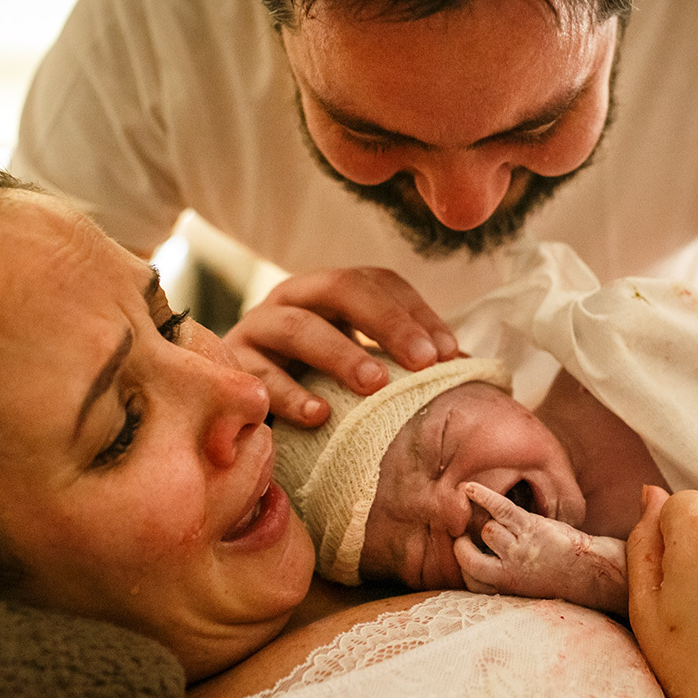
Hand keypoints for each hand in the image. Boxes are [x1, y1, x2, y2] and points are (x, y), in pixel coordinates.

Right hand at [223, 267, 457, 425]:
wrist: (235, 407)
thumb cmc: (314, 385)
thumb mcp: (359, 365)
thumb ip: (402, 360)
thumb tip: (466, 366)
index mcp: (330, 292)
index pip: (378, 281)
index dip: (415, 311)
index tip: (448, 351)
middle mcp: (293, 298)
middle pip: (341, 287)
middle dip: (386, 321)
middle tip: (422, 361)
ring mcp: (258, 328)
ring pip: (297, 326)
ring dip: (340, 353)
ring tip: (374, 385)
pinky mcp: (231, 366)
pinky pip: (258, 375)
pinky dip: (289, 394)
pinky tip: (319, 416)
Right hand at [453, 483, 627, 614]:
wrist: (589, 571)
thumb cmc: (555, 575)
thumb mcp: (523, 586)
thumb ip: (502, 576)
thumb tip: (479, 559)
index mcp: (506, 588)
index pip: (470, 580)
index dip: (465, 567)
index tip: (468, 558)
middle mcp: (509, 571)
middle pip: (468, 557)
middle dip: (463, 547)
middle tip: (465, 539)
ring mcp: (519, 548)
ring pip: (486, 529)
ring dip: (487, 521)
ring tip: (491, 519)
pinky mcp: (530, 526)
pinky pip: (499, 507)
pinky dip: (483, 495)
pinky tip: (469, 488)